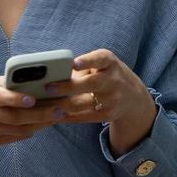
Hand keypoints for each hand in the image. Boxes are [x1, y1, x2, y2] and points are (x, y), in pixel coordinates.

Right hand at [0, 77, 61, 146]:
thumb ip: (4, 83)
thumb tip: (31, 78)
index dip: (16, 99)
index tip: (32, 98)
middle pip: (15, 117)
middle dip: (39, 114)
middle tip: (59, 109)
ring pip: (18, 129)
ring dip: (40, 124)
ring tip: (56, 116)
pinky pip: (15, 137)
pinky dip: (30, 130)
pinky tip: (42, 124)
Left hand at [39, 49, 157, 155]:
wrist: (132, 96)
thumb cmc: (106, 75)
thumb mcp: (100, 65)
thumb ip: (80, 66)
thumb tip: (51, 74)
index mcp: (109, 62)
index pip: (100, 59)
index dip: (87, 61)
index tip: (74, 64)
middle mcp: (113, 80)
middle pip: (90, 84)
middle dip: (68, 86)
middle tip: (48, 87)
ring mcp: (112, 99)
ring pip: (83, 104)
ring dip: (62, 105)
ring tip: (44, 104)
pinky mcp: (108, 115)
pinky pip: (83, 117)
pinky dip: (67, 116)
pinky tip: (53, 115)